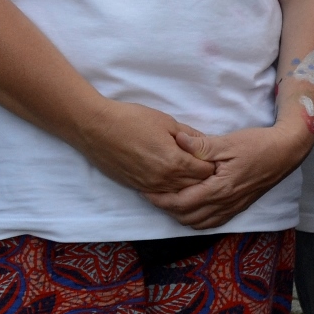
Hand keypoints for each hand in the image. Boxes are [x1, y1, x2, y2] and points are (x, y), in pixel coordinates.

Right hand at [75, 100, 216, 197]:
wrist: (95, 128)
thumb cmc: (131, 119)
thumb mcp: (167, 122)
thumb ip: (190, 136)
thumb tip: (206, 143)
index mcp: (174, 162)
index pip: (206, 171)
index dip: (214, 164)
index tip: (217, 156)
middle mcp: (163, 179)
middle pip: (195, 186)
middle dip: (204, 177)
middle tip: (209, 165)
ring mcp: (149, 186)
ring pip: (178, 193)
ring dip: (188, 185)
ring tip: (193, 172)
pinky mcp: (136, 187)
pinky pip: (161, 194)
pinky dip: (171, 188)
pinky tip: (173, 177)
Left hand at [139, 121, 308, 230]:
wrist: (286, 152)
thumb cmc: (258, 144)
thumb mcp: (228, 141)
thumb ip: (201, 145)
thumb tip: (177, 140)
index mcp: (219, 188)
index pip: (182, 202)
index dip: (161, 199)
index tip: (147, 190)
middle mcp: (225, 203)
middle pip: (186, 217)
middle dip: (167, 208)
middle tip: (153, 194)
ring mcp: (233, 208)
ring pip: (198, 223)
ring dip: (181, 215)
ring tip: (170, 200)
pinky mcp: (239, 207)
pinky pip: (212, 222)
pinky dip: (197, 219)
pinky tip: (193, 208)